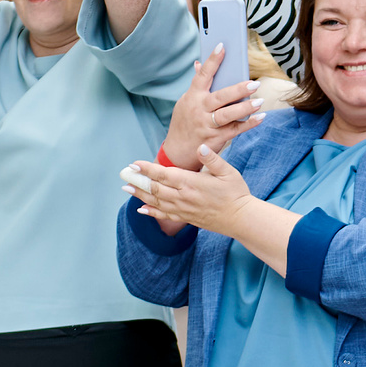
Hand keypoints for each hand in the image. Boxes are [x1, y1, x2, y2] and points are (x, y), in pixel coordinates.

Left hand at [122, 145, 256, 236]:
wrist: (241, 219)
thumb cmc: (236, 193)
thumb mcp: (228, 172)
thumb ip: (212, 159)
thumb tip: (200, 147)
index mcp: (191, 183)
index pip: (163, 174)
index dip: (147, 169)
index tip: (134, 163)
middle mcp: (183, 197)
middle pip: (154, 188)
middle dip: (138, 180)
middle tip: (124, 174)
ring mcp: (183, 209)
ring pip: (156, 202)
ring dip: (140, 195)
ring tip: (127, 188)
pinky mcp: (186, 218)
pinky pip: (164, 215)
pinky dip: (151, 212)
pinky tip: (141, 210)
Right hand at [163, 50, 264, 165]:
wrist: (176, 153)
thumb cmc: (184, 123)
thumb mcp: (185, 102)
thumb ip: (196, 85)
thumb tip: (198, 64)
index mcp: (192, 97)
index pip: (203, 75)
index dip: (213, 60)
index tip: (223, 46)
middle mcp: (199, 110)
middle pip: (220, 97)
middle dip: (238, 90)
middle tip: (255, 83)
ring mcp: (207, 126)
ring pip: (228, 115)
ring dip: (245, 108)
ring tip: (260, 101)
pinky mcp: (215, 139)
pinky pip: (235, 130)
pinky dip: (249, 124)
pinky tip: (260, 118)